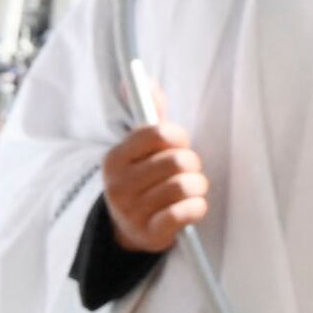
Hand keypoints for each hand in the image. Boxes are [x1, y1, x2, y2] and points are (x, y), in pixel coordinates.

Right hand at [98, 111, 208, 253]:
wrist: (128, 229)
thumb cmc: (143, 178)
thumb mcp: (140, 147)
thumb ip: (149, 112)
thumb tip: (141, 80)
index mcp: (115, 159)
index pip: (158, 133)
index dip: (178, 137)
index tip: (177, 145)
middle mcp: (118, 185)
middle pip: (178, 161)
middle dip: (192, 165)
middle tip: (185, 172)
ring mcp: (132, 211)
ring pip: (184, 186)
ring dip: (197, 187)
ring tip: (190, 190)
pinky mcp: (149, 233)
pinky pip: (185, 213)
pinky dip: (196, 208)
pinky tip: (191, 208)